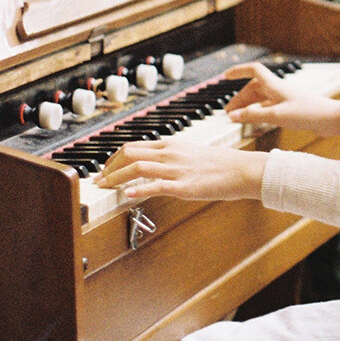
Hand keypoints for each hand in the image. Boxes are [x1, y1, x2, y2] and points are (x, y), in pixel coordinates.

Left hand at [97, 141, 265, 201]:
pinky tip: (128, 195)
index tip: (103, 169)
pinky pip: (157, 186)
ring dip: (116, 178)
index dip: (113, 158)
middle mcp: (170, 154)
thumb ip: (170, 158)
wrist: (241, 170)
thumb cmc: (219, 164)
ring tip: (104, 187)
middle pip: (129, 154)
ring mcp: (176, 169)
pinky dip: (139, 189)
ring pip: (137, 167)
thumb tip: (153, 165)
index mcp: (171, 145)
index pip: (133, 146)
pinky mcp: (184, 186)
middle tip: (98, 180)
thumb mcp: (190, 154)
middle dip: (108, 168)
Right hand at [223, 62, 339, 136]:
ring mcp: (284, 99)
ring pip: (260, 99)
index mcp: (275, 85)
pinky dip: (258, 113)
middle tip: (228, 112)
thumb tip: (233, 116)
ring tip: (236, 117)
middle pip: (253, 88)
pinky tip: (254, 120)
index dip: (239, 71)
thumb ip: (253, 116)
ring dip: (248, 106)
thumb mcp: (276, 116)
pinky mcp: (289, 109)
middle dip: (239, 98)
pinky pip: (268, 108)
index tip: (225, 76)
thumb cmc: (307, 113)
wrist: (331, 119)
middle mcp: (278, 90)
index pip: (253, 70)